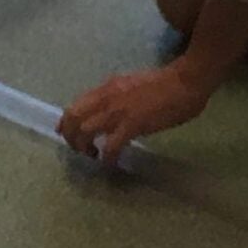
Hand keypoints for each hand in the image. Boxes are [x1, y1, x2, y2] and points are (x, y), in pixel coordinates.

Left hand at [58, 61, 212, 166]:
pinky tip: (110, 164)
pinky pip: (110, 146)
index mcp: (107, 87)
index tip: (64, 133)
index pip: (76, 104)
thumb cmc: (164, 84)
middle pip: (73, 118)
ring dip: (84, 148)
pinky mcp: (132, 125)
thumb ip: (117, 97)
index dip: (66, 122)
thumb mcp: (131, 85)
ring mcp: (117, 111)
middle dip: (70, 137)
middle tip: (80, 150)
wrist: (184, 83)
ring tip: (93, 156)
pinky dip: (107, 158)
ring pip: (85, 131)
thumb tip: (109, 113)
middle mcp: (106, 98)